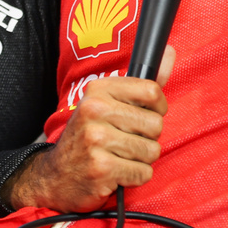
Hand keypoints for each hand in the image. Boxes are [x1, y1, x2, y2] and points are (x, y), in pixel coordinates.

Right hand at [4, 46, 174, 212]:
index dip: (157, 108)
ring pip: (152, 150)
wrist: (57, 175)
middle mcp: (95, 110)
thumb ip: (143, 83)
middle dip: (148, 138)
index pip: (152, 91)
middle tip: (125, 141)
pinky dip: (135, 176)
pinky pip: (144, 173)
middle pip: (156, 124)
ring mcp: (97, 140)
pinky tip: (117, 172)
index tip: (145, 115)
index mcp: (98, 90)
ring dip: (141, 159)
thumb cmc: (90, 136)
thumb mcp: (109, 103)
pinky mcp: (102, 169)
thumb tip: (170, 51)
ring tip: (120, 156)